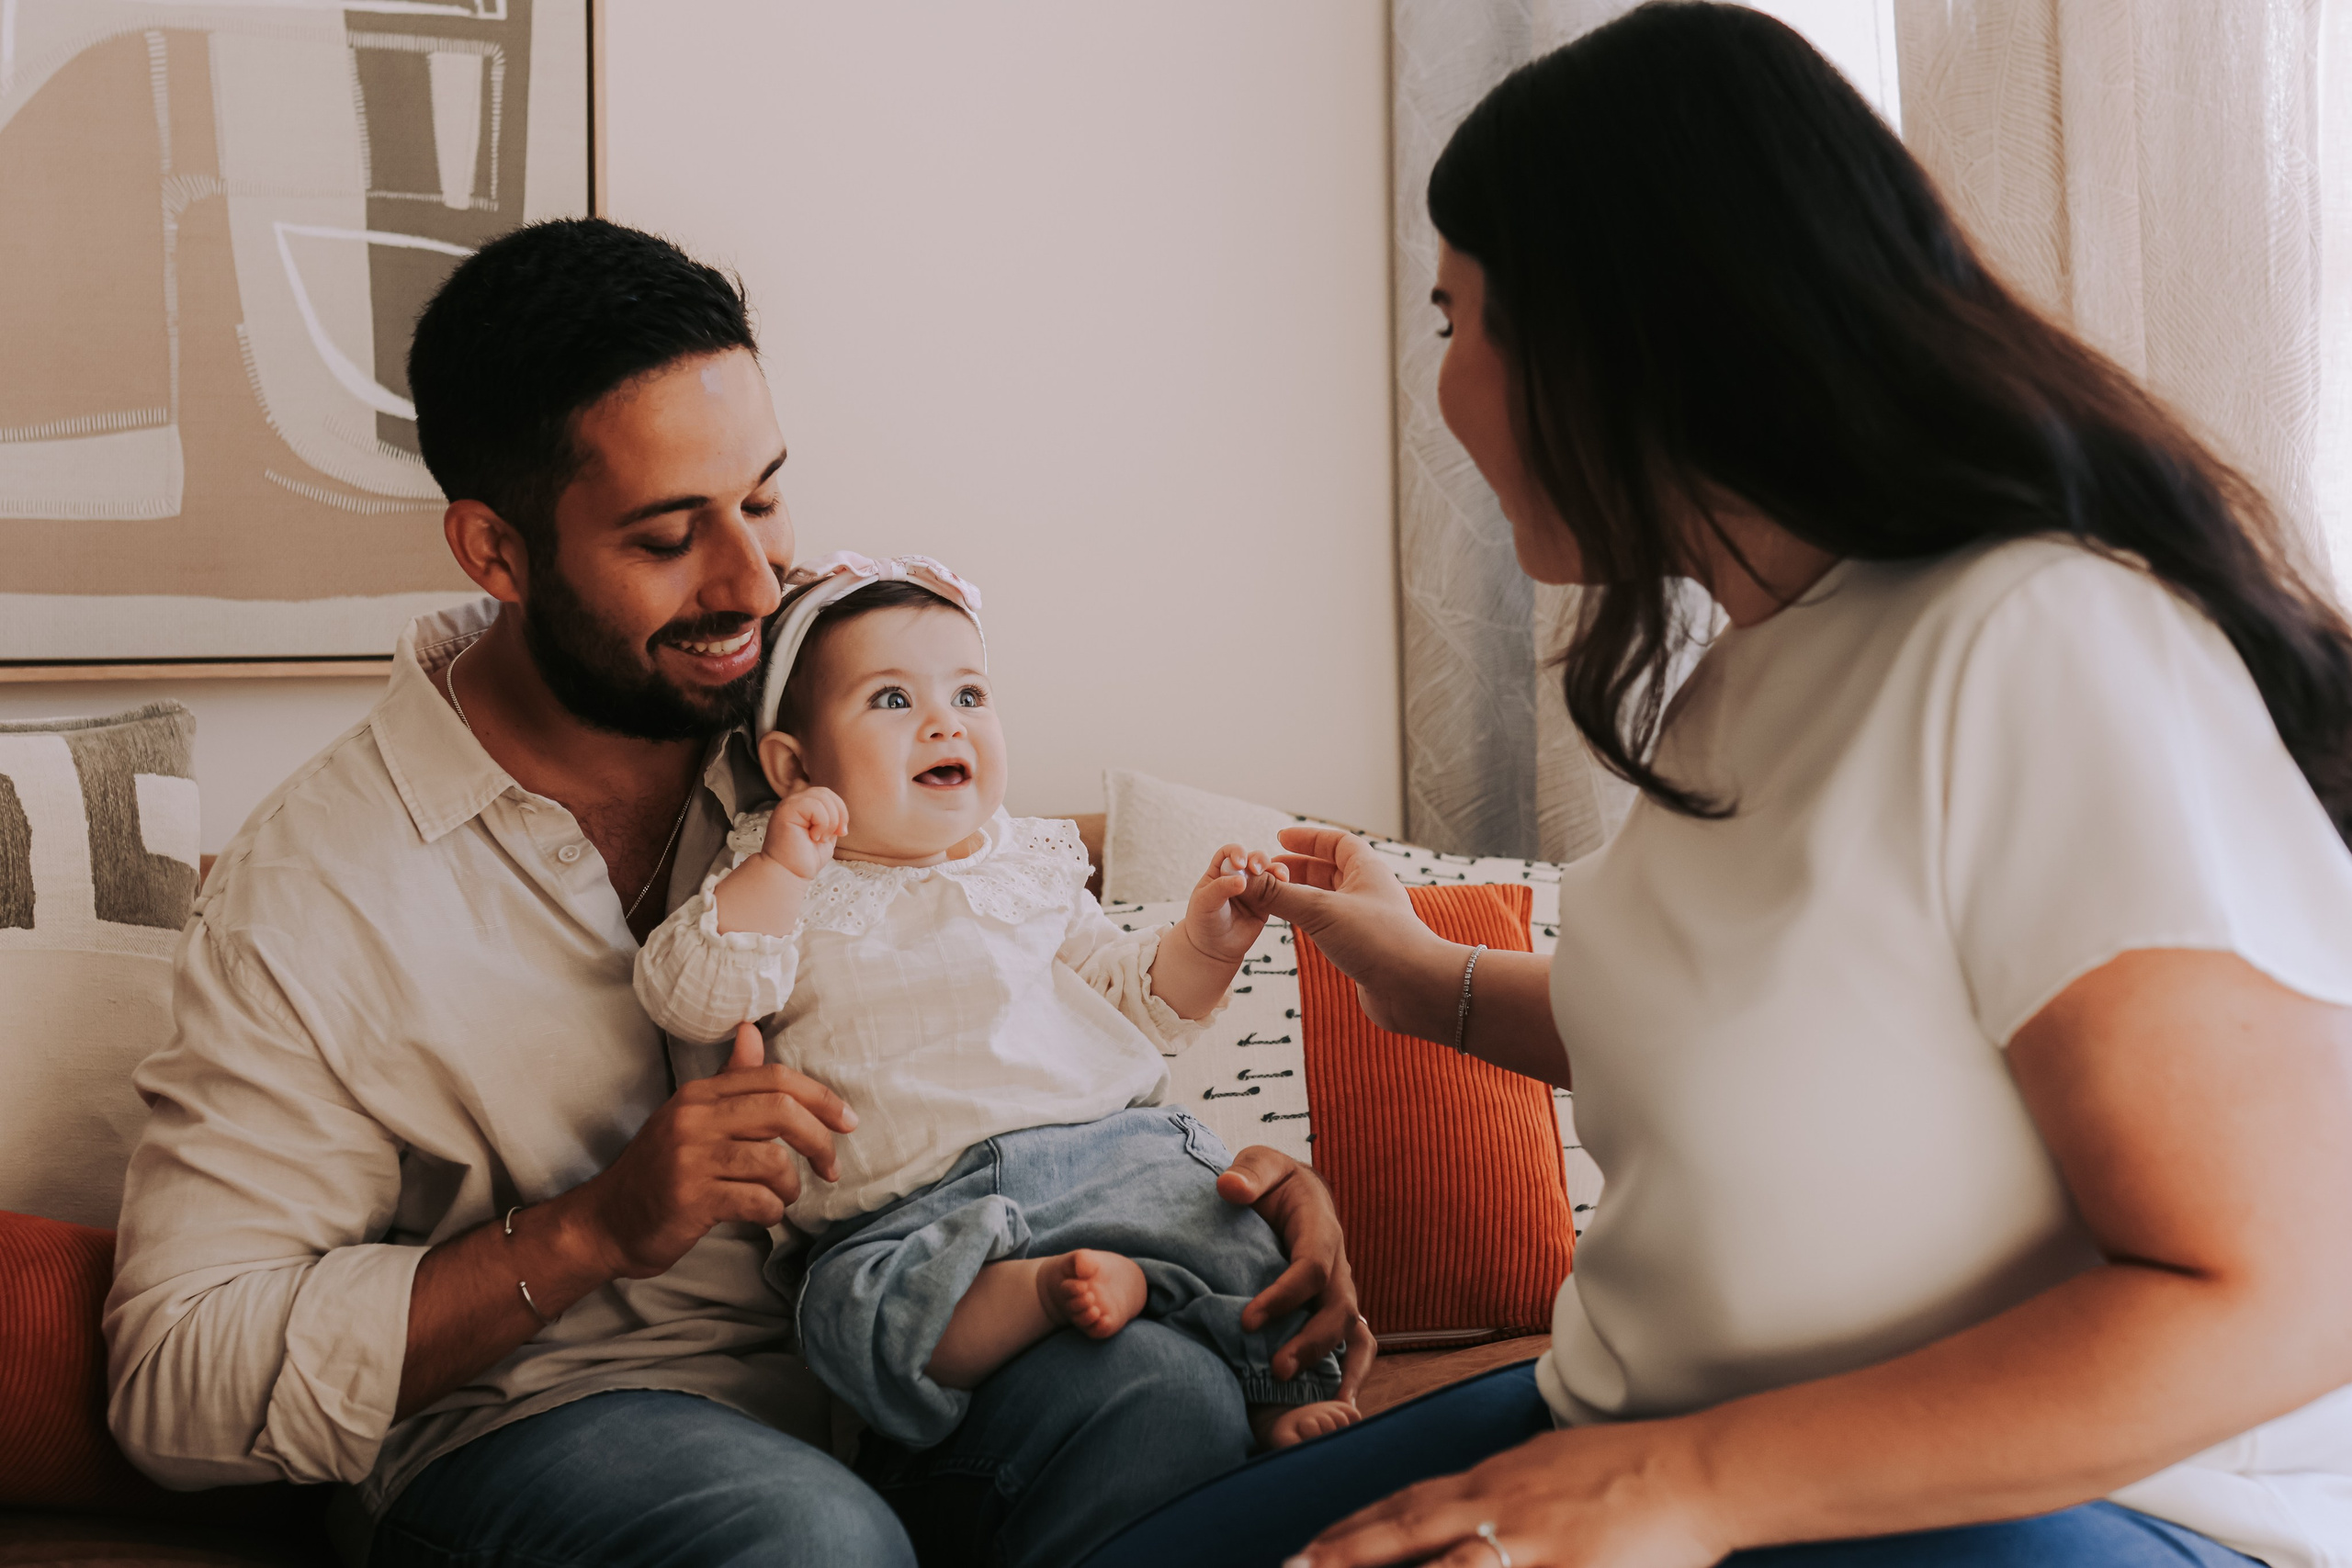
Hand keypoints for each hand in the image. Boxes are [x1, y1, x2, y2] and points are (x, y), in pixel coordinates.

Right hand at [574, 1022, 856, 1277]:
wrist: (607, 1221)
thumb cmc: (660, 1169)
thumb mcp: (690, 1117)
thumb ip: (728, 1078)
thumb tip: (752, 1031)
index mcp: (699, 1094)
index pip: (775, 1078)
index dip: (821, 1098)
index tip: (848, 1122)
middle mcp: (694, 1118)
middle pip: (782, 1112)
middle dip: (820, 1140)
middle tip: (831, 1168)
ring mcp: (690, 1158)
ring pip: (774, 1162)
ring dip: (790, 1186)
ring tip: (781, 1197)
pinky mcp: (690, 1198)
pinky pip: (757, 1201)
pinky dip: (771, 1212)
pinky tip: (762, 1215)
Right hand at [760, 785, 847, 881]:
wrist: (789, 874)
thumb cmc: (805, 858)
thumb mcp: (826, 834)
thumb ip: (831, 818)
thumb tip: (841, 810)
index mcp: (803, 806)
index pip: (827, 794)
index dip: (841, 810)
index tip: (841, 833)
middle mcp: (794, 802)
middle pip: (826, 792)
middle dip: (839, 814)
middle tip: (834, 835)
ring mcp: (789, 804)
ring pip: (821, 797)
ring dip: (830, 821)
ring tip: (820, 838)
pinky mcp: (786, 810)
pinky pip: (814, 805)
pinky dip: (821, 823)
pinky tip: (813, 837)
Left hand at [1182, 841, 1290, 965]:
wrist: (1214, 949)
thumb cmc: (1204, 923)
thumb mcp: (1205, 903)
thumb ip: (1221, 888)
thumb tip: (1243, 880)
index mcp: (1219, 872)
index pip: (1229, 853)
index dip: (1236, 852)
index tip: (1240, 863)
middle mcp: (1238, 877)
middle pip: (1252, 858)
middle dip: (1259, 859)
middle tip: (1257, 870)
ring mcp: (1254, 889)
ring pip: (1268, 871)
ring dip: (1275, 868)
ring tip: (1279, 876)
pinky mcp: (1266, 903)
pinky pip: (1277, 889)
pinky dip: (1283, 883)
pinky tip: (1284, 883)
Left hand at [1217, 1146, 1376, 1398]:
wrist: (1294, 1195)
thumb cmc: (1272, 1181)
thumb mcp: (1259, 1165)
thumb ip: (1248, 1173)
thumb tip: (1230, 1188)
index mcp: (1320, 1230)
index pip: (1312, 1268)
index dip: (1284, 1296)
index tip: (1247, 1320)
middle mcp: (1338, 1265)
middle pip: (1338, 1310)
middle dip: (1311, 1342)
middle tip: (1276, 1370)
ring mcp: (1340, 1291)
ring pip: (1351, 1333)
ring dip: (1327, 1364)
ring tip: (1299, 1394)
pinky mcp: (1333, 1310)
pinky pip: (1354, 1345)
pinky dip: (1349, 1375)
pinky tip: (1335, 1408)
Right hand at [1266, 826, 1454, 1037]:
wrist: (1414, 989)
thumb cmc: (1378, 940)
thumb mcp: (1321, 910)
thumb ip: (1280, 895)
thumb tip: (1244, 882)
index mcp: (1367, 870)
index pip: (1337, 842)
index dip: (1308, 838)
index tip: (1280, 838)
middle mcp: (1368, 891)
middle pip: (1329, 870)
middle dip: (1298, 868)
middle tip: (1267, 872)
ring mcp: (1365, 921)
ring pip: (1327, 899)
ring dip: (1301, 896)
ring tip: (1273, 897)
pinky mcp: (1361, 948)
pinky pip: (1329, 926)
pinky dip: (1309, 921)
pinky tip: (1294, 927)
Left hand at [1293, 1421, 1729, 1567]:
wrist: (1696, 1470)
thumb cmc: (1627, 1468)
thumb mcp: (1547, 1463)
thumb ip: (1501, 1488)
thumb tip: (1467, 1508)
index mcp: (1494, 1480)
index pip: (1407, 1505)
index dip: (1353, 1530)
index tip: (1309, 1549)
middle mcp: (1501, 1508)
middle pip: (1407, 1533)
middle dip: (1345, 1555)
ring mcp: (1533, 1545)